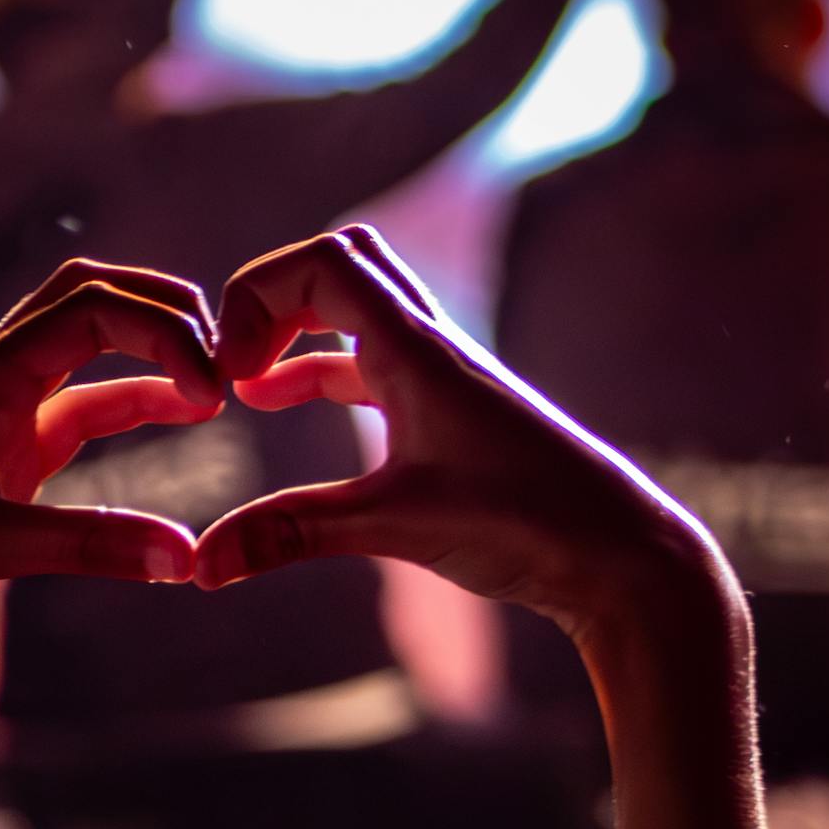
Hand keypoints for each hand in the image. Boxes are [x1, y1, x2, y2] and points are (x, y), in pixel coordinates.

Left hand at [0, 260, 222, 673]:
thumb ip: (89, 546)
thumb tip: (185, 556)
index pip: (89, 310)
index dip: (163, 332)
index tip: (213, 388)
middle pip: (86, 299)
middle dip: (160, 308)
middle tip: (226, 348)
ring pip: (85, 354)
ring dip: (149, 354)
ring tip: (216, 386)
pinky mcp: (1, 460)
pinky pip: (77, 413)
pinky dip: (128, 406)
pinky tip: (173, 417)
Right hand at [195, 226, 724, 637]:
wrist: (626, 557)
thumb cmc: (528, 524)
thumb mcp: (397, 527)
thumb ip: (294, 535)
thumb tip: (202, 566)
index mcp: (418, 348)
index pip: (321, 261)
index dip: (257, 298)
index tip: (230, 374)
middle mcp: (432, 344)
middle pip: (340, 262)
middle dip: (273, 297)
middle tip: (235, 363)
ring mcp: (444, 374)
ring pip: (357, 309)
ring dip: (296, 332)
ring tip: (244, 387)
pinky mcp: (450, 411)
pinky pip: (370, 361)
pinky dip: (320, 371)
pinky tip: (286, 407)